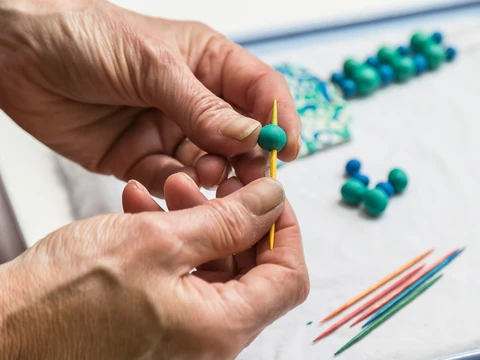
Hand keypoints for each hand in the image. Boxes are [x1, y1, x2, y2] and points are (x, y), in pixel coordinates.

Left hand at [0, 0, 300, 196]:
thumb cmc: (84, 36)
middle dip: (248, 158)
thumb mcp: (151, 65)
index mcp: (208, 64)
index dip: (280, 119)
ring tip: (205, 177)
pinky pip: (170, 179)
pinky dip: (175, 186)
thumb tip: (250, 136)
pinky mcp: (141, 158)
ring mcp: (170, 131)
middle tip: (250, 179)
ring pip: (208, 163)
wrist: (20, 58)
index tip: (288, 148)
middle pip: (240, 136)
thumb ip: (202, 106)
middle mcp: (195, 100)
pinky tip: (171, 183)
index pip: (261, 92)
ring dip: (212, 176)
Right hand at [0, 176, 308, 358]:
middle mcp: (209, 337)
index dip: (284, 228)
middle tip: (207, 180)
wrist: (8, 332)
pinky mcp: (159, 318)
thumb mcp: (156, 243)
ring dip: (198, 219)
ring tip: (168, 187)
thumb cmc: (66, 298)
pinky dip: (173, 238)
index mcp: (221, 327)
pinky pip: (183, 273)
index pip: (288, 276)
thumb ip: (226, 222)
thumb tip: (272, 201)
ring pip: (215, 264)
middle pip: (252, 268)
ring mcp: (184, 330)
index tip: (266, 193)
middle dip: (233, 216)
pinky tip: (145, 207)